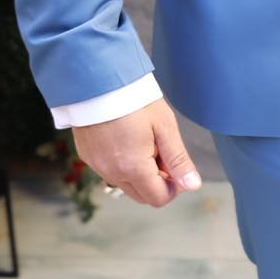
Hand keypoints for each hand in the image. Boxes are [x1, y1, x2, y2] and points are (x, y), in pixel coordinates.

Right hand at [73, 97, 201, 207]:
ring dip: (139, 173)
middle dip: (157, 181)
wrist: (98, 80)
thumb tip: (192, 185)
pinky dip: (121, 164)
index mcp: (133, 168)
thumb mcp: (164, 127)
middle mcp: (111, 172)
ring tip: (144, 142)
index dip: (173, 187)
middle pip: (141, 195)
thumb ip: (178, 160)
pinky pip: (109, 171)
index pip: (158, 199)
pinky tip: (126, 140)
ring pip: (124, 184)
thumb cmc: (133, 99)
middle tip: (162, 152)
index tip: (176, 167)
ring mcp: (96, 165)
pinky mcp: (87, 156)